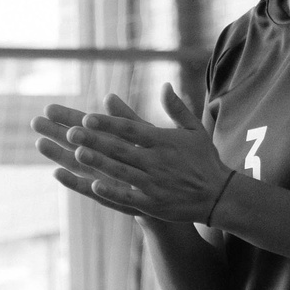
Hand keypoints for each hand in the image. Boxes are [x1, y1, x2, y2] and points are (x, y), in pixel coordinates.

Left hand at [30, 86, 231, 223]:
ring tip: (75, 154)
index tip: (86, 117)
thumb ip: (177, 108)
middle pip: (120, 148)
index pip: (130, 129)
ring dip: (98, 162)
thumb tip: (165, 85)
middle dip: (94, 140)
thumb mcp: (195, 130)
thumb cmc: (204, 160)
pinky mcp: (153, 204)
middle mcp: (157, 161)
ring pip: (120, 171)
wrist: (219, 195)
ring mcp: (153, 183)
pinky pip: (128, 197)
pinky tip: (93, 184)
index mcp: (163, 141)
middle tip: (69, 132)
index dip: (108, 123)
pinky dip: (111, 191)